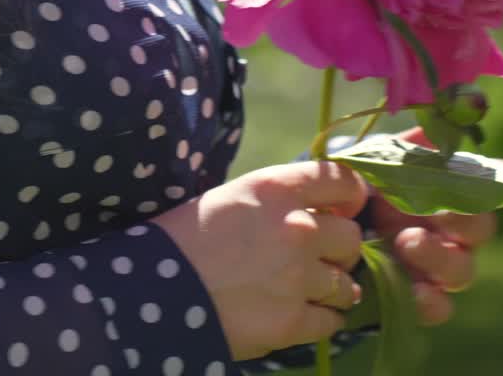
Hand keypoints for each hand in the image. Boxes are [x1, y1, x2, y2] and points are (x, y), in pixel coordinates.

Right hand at [153, 161, 369, 359]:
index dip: (350, 196)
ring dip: (332, 287)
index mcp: (276, 189)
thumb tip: (312, 209)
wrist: (150, 290)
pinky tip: (301, 315)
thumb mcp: (230, 198)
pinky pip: (332, 321)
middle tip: (316, 258)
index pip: (342, 180)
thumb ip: (275, 200)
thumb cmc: (182, 237)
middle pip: (351, 237)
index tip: (343, 209)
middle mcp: (296, 228)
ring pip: (347, 283)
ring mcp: (297, 278)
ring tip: (307, 290)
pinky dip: (322, 319)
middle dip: (338, 248)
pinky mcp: (291, 321)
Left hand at [369, 127, 497, 326]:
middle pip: (480, 229)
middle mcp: (453, 230)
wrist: (328, 221)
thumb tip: (429, 131)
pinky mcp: (419, 295)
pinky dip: (430, 301)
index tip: (466, 178)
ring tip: (407, 243)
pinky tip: (414, 291)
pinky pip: (440, 307)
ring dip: (440, 258)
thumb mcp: (376, 160)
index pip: (491, 183)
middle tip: (436, 210)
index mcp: (451, 190)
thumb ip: (403, 148)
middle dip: (462, 221)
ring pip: (462, 270)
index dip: (489, 182)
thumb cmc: (362, 184)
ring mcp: (439, 266)